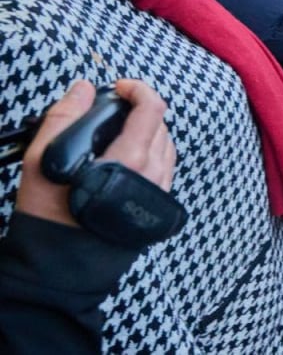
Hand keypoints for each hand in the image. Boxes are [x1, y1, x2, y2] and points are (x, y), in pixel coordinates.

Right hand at [15, 79, 175, 227]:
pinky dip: (151, 153)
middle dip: (139, 111)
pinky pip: (165, 167)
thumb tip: (84, 88)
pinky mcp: (158, 205)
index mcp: (131, 159)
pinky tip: (125, 159)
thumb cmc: (48, 216)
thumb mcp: (43, 160)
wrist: (61, 268)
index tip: (118, 88)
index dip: (139, 89)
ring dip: (147, 132)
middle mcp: (154, 173)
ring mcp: (160, 190)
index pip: (152, 108)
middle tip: (111, 114)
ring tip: (116, 136)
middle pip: (160, 125)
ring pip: (166, 146)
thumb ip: (64, 117)